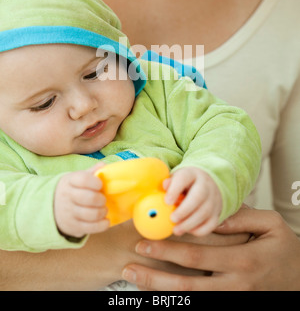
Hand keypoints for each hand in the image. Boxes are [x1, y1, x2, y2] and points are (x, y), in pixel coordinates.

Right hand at [54, 163, 108, 237]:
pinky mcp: (72, 227)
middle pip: (89, 198)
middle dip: (101, 199)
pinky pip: (91, 228)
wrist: (50, 207)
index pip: (84, 179)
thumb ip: (91, 172)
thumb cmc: (71, 190)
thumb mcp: (76, 178)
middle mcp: (67, 196)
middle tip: (103, 199)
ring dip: (102, 212)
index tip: (100, 185)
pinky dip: (102, 225)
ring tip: (104, 209)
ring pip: (91, 214)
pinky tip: (105, 221)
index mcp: (69, 181)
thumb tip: (104, 165)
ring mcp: (69, 213)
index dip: (96, 182)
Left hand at [122, 208, 299, 290]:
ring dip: (159, 291)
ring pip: (189, 298)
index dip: (168, 250)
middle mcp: (234, 284)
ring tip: (134, 280)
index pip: (198, 255)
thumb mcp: (270, 225)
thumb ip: (240, 219)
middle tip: (130, 264)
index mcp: (243, 260)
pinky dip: (177, 301)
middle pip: (187, 282)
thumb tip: (209, 219)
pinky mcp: (231, 304)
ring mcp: (232, 299)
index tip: (145, 241)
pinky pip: (200, 305)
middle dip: (155, 274)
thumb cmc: (284, 248)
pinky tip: (157, 295)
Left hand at [165, 167, 221, 235]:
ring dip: (189, 224)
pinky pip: (211, 224)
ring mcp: (213, 199)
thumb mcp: (177, 178)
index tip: (167, 202)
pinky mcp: (216, 213)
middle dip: (184, 210)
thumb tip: (164, 185)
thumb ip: (169, 182)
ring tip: (176, 230)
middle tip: (172, 219)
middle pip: (198, 197)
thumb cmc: (186, 183)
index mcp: (192, 174)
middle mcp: (205, 185)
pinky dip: (199, 230)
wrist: (208, 184)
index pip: (184, 178)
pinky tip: (188, 230)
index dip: (175, 190)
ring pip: (204, 212)